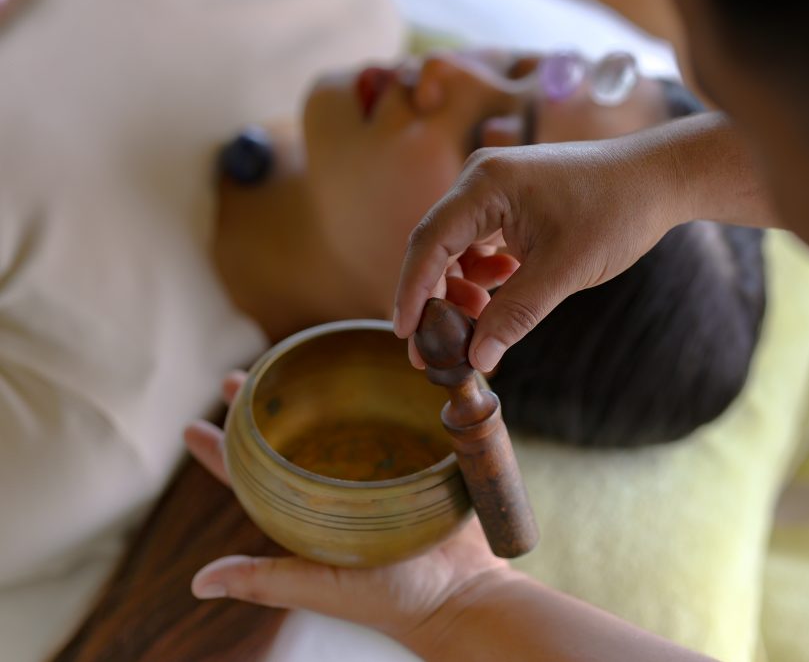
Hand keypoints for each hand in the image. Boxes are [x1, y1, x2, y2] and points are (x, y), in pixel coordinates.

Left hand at [183, 372, 512, 645]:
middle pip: (289, 441)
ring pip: (337, 424)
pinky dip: (378, 399)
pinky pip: (392, 423)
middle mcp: (337, 494)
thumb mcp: (323, 587)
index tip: (191, 425)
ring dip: (313, 395)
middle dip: (261, 409)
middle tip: (234, 376)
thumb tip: (198, 582)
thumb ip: (268, 580)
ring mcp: (376, 476)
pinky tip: (372, 374)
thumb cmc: (393, 599)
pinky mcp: (414, 462)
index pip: (252, 479)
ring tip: (291, 362)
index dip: (221, 452)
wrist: (463, 594)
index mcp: (309, 520)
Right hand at [394, 136, 681, 372]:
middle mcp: (481, 179)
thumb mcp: (564, 271)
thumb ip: (515, 314)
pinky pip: (480, 243)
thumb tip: (477, 358)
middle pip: (437, 246)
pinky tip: (504, 291)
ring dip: (462, 289)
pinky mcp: (511, 201)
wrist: (657, 179)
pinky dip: (484, 275)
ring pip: (457, 249)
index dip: (412, 292)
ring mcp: (495, 189)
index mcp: (486, 184)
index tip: (404, 335)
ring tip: (479, 323)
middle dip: (436, 299)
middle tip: (437, 349)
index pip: (429, 242)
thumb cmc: (616, 213)